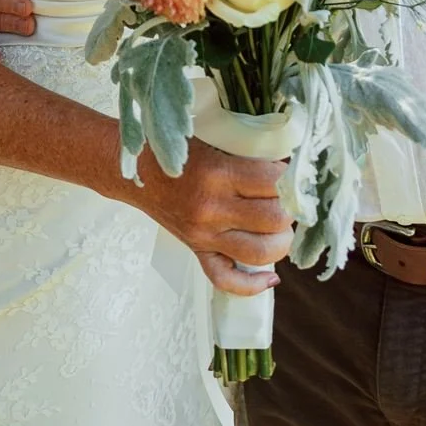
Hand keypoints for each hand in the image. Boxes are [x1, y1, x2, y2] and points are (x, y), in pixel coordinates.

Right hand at [133, 141, 293, 296]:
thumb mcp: (212, 140)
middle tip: (290, 199)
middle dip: (290, 209)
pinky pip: (226, 279)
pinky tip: (270, 276)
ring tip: (281, 227)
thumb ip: (246, 155)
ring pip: (259, 253)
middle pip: (273, 219)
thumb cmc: (175, 148)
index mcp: (217, 173)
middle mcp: (211, 208)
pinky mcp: (196, 250)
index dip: (290, 178)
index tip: (292, 173)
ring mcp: (203, 234)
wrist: (132, 170)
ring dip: (280, 242)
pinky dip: (252, 284)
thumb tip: (289, 168)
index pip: (273, 182)